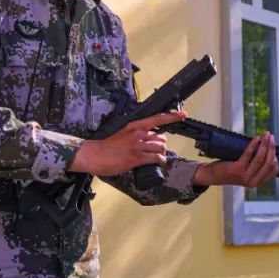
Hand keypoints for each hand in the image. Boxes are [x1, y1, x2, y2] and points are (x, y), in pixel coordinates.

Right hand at [69, 110, 187, 176]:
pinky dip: (160, 161)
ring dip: (161, 153)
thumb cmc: (108, 146)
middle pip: (161, 137)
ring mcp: (138, 146)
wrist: (96, 155)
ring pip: (160, 147)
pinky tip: (158, 162)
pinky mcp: (137, 157)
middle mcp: (138, 134)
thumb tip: (148, 138)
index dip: (172, 116)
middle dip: (162, 144)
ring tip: (156, 157)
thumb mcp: (123, 133)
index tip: (183, 114)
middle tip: (157, 150)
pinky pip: (156, 158)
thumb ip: (136, 134)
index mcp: (135, 126)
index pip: (157, 118)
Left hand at [193, 131, 278, 187]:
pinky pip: (249, 154)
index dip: (276, 156)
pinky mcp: (237, 170)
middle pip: (269, 163)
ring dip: (264, 144)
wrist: (212, 176)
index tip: (273, 145)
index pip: (274, 170)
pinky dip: (254, 145)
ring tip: (265, 134)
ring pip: (260, 158)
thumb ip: (256, 166)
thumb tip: (267, 148)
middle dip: (271, 147)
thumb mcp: (246, 171)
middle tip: (271, 136)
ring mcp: (245, 177)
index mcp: (258, 182)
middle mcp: (253, 182)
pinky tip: (256, 138)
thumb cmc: (229, 171)